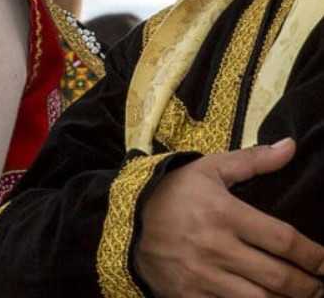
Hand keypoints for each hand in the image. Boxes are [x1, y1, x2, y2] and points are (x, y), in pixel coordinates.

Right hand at [135, 139, 323, 297]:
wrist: (125, 220)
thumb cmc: (174, 193)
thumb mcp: (208, 169)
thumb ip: (252, 160)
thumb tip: (290, 146)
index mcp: (223, 213)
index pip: (284, 240)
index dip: (315, 256)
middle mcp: (214, 247)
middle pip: (279, 277)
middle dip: (310, 286)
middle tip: (321, 287)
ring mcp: (201, 276)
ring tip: (300, 297)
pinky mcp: (189, 297)